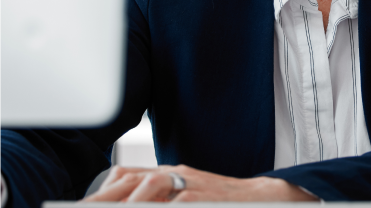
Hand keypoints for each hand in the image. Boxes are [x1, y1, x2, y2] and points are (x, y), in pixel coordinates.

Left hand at [82, 165, 317, 202]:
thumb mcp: (188, 194)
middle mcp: (176, 174)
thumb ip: (161, 197)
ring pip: (147, 188)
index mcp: (169, 173)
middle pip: (129, 180)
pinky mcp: (202, 197)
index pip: (125, 176)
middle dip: (102, 200)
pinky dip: (154, 207)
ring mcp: (189, 185)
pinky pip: (174, 204)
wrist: (263, 198)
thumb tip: (128, 198)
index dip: (99, 194)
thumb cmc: (222, 201)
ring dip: (126, 203)